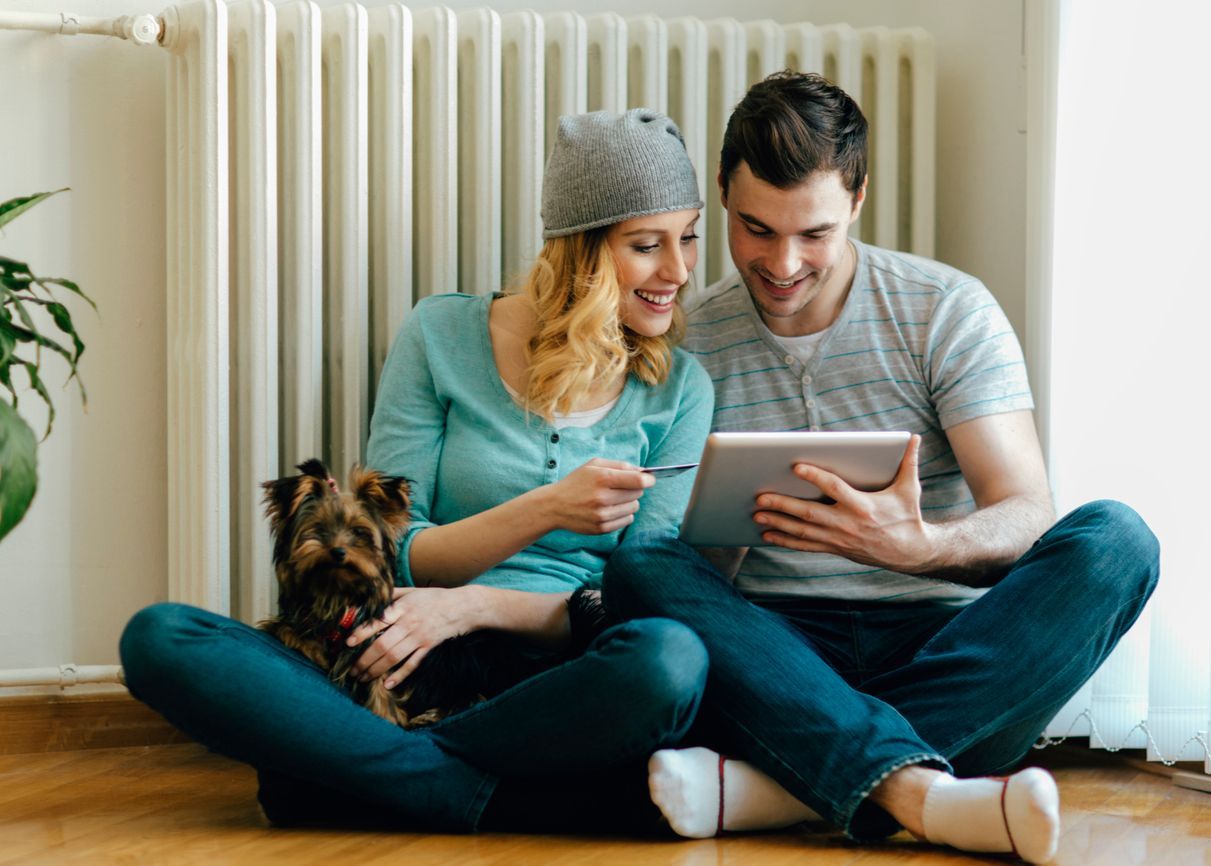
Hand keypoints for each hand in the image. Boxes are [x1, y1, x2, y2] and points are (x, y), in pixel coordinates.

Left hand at [346, 586, 482, 688]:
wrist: (462, 607)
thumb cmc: (434, 598)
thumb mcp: (412, 591)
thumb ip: (391, 594)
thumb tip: (369, 597)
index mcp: (403, 608)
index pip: (378, 621)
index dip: (362, 632)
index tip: (349, 643)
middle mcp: (409, 623)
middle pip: (383, 644)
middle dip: (365, 660)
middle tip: (352, 670)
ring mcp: (420, 637)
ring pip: (394, 657)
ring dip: (376, 669)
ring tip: (363, 677)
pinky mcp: (428, 647)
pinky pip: (413, 664)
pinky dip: (400, 675)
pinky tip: (388, 684)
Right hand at [543, 457, 653, 534]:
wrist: (554, 506)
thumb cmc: (576, 482)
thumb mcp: (594, 465)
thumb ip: (620, 465)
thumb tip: (644, 472)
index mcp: (602, 478)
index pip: (638, 481)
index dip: (649, 480)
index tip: (650, 479)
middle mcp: (602, 497)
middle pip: (638, 493)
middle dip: (635, 489)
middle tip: (622, 487)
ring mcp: (602, 515)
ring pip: (634, 507)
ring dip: (629, 502)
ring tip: (613, 499)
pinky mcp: (601, 528)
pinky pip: (627, 520)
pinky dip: (623, 514)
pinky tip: (610, 509)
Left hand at [752, 434, 936, 573]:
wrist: (911, 553)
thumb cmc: (907, 517)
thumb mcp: (910, 489)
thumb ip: (909, 462)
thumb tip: (913, 437)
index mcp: (864, 506)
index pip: (835, 488)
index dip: (815, 476)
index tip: (796, 467)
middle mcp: (848, 524)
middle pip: (810, 513)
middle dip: (783, 504)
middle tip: (760, 496)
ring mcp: (839, 539)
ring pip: (803, 531)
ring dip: (778, 522)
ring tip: (757, 513)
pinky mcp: (835, 549)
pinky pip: (805, 546)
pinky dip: (785, 541)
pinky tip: (767, 534)